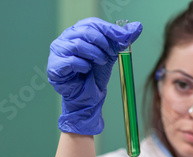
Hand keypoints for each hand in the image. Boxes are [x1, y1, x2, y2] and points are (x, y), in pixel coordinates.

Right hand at [47, 17, 141, 134]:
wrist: (87, 97)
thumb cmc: (95, 74)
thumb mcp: (112, 54)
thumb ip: (122, 40)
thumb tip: (138, 26)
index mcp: (78, 31)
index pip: (93, 23)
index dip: (109, 29)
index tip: (124, 37)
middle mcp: (66, 38)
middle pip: (85, 31)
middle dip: (103, 42)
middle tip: (111, 53)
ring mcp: (58, 51)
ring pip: (77, 45)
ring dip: (95, 54)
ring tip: (101, 62)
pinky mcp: (54, 66)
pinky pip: (70, 61)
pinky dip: (83, 65)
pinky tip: (87, 70)